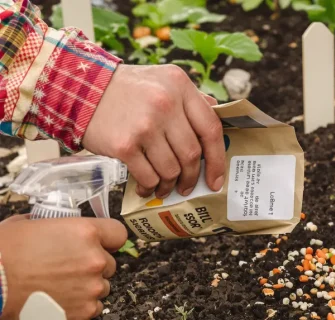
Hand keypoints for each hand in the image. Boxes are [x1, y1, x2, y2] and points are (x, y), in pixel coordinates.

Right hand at [0, 216, 126, 319]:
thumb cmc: (2, 254)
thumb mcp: (28, 225)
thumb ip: (54, 226)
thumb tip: (56, 230)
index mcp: (86, 234)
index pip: (118, 234)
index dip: (108, 240)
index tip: (101, 244)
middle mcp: (95, 261)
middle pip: (108, 265)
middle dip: (91, 268)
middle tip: (66, 270)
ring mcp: (91, 290)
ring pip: (100, 290)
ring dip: (85, 290)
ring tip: (57, 289)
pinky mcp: (82, 315)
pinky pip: (89, 312)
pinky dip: (76, 311)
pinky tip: (56, 305)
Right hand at [83, 64, 225, 198]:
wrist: (79, 88)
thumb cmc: (127, 88)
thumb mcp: (163, 80)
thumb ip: (191, 98)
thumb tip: (217, 116)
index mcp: (180, 86)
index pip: (211, 129)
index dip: (218, 159)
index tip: (217, 179)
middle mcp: (165, 104)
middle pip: (192, 154)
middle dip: (192, 177)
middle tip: (188, 186)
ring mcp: (145, 125)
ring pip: (171, 169)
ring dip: (170, 185)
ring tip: (165, 188)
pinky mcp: (124, 144)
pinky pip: (148, 176)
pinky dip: (150, 187)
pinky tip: (147, 188)